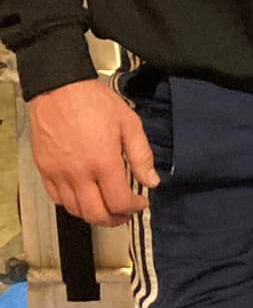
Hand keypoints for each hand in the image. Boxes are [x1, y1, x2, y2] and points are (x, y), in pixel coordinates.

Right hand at [28, 78, 159, 226]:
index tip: (141, 203)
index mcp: (104, 162)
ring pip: (75, 211)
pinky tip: (84, 195)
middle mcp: (79, 173)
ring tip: (107, 206)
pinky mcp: (45, 170)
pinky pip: (57, 199)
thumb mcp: (129, 123)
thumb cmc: (94, 102)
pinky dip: (72, 204)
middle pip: (96, 214)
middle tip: (125, 213)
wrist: (59, 88)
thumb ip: (141, 155)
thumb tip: (152, 181)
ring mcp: (59, 174)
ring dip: (94, 214)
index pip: (119, 202)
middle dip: (115, 219)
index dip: (134, 208)